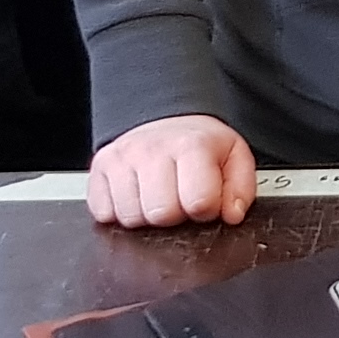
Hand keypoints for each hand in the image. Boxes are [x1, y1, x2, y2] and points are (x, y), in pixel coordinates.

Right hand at [88, 114, 258, 227]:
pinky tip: (136, 196)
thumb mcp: (234, 156)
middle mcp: (151, 150)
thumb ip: (241, 188)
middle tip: (178, 198)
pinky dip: (119, 212)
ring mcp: (120, 159)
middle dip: (174, 215)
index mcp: (190, 146)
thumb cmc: (198, 144)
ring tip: (157, 195)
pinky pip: (103, 213)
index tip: (204, 200)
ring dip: (146, 215)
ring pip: (130, 218)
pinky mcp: (97, 170)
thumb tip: (232, 214)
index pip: (198, 202)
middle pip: (161, 214)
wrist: (163, 119)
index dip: (206, 210)